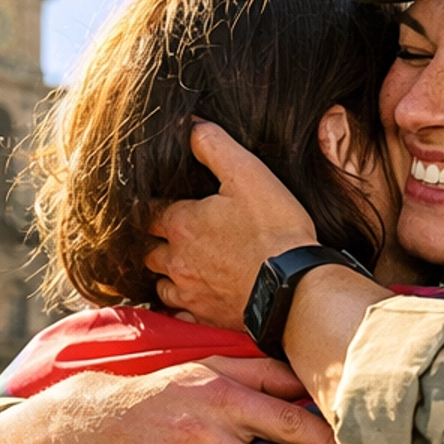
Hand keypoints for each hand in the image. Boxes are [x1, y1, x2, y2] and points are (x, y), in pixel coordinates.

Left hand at [146, 124, 316, 326]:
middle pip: (147, 250)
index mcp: (181, 224)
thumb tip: (190, 125)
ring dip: (164, 274)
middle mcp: (177, 261)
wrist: (295, 287)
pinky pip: (179, 315)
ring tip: (178, 266)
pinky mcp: (207, 318)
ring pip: (159, 284)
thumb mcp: (248, 173)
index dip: (151, 205)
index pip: (147, 212)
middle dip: (153, 241)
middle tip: (167, 234)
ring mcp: (190, 293)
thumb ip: (214, 145)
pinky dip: (179, 307)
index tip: (159, 202)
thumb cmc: (275, 229)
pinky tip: (190, 300)